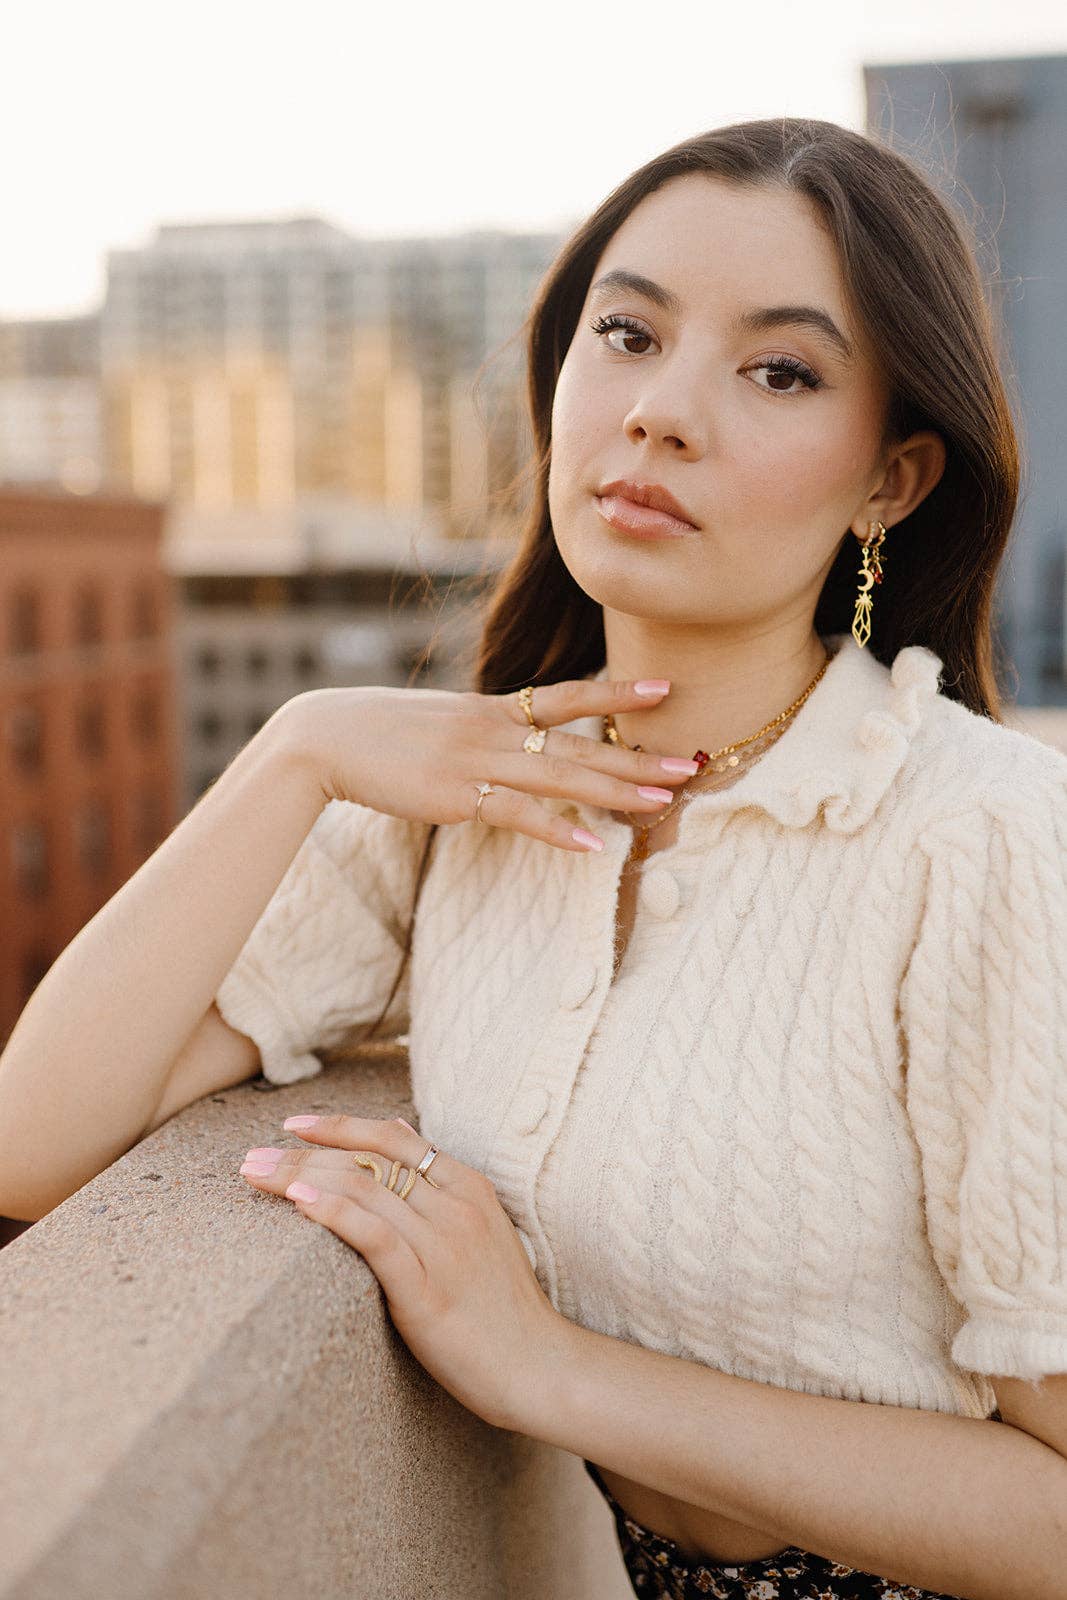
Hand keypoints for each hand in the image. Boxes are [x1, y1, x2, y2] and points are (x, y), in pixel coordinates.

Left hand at [237, 1113, 577, 1431]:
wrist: (539, 1367)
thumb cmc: (503, 1306)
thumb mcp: (482, 1227)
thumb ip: (439, 1182)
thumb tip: (397, 1130)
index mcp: (469, 1187)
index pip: (393, 1138)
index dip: (339, 1125)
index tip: (292, 1125)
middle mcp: (455, 1207)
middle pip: (367, 1161)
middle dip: (302, 1153)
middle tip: (252, 1156)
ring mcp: (443, 1246)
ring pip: (363, 1190)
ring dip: (299, 1176)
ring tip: (254, 1176)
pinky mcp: (427, 1290)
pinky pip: (374, 1236)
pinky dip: (333, 1212)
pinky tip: (297, 1202)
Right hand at [271, 675, 699, 852]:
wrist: (323, 738)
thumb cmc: (377, 733)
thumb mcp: (437, 723)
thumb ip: (478, 732)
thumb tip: (508, 745)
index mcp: (489, 709)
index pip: (566, 696)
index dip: (617, 690)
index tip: (666, 690)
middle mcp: (491, 728)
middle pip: (578, 742)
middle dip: (636, 755)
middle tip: (689, 762)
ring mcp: (475, 761)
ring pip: (559, 776)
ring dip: (614, 790)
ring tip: (662, 801)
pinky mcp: (456, 796)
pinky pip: (517, 814)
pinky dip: (557, 830)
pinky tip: (593, 845)